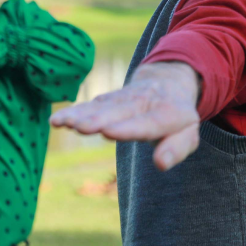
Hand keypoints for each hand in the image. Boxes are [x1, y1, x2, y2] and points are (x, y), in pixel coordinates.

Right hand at [49, 62, 200, 170]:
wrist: (169, 81)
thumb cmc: (179, 117)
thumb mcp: (189, 134)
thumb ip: (177, 149)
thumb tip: (161, 164)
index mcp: (168, 113)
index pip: (148, 122)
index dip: (129, 128)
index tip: (108, 132)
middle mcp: (145, 101)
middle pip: (121, 111)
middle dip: (100, 118)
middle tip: (81, 127)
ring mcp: (126, 98)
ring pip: (103, 106)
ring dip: (81, 114)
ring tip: (61, 123)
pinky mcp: (111, 98)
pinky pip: (92, 104)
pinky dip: (74, 111)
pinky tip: (56, 119)